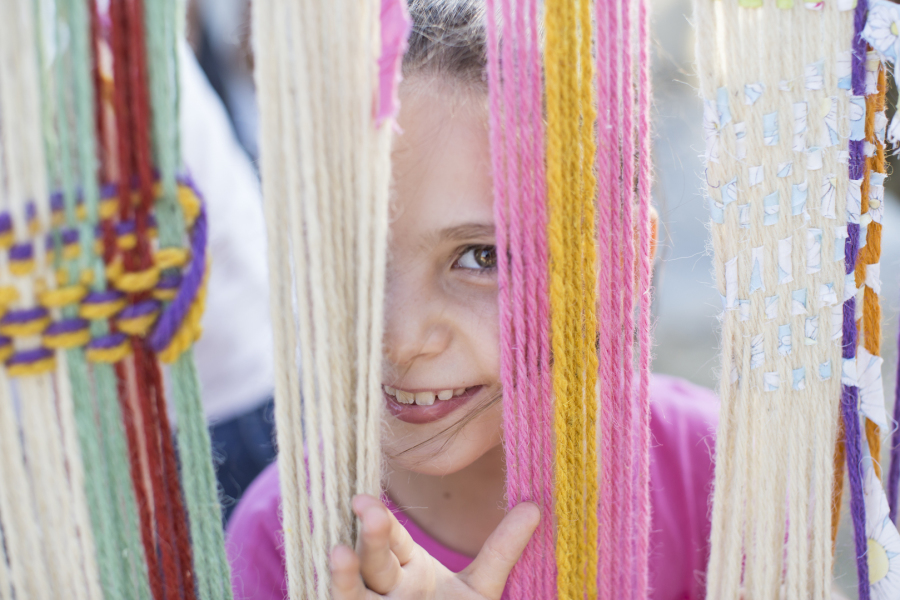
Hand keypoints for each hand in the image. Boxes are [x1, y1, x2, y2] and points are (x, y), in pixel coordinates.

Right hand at [331, 494, 539, 599]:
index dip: (383, 520)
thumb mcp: (480, 587)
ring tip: (339, 553)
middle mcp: (386, 589)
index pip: (395, 538)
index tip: (367, 498)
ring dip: (344, 575)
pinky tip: (339, 576)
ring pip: (354, 592)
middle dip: (371, 536)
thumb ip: (502, 550)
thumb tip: (534, 507)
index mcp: (408, 567)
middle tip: (365, 507)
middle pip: (375, 559)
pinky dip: (343, 595)